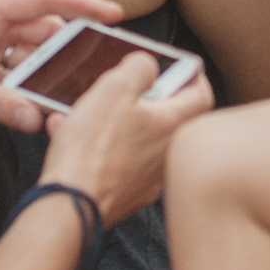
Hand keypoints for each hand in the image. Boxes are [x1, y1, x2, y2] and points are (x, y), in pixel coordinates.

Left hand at [0, 0, 124, 132]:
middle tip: (93, 64)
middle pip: (41, 33)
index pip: (41, 0)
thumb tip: (33, 116)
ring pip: (30, 60)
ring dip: (45, 76)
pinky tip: (34, 106)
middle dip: (65, 49)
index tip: (110, 10)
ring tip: (63, 92)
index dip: (79, 2)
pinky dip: (27, 93)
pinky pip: (15, 81)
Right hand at [43, 52, 214, 226]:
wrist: (68, 205)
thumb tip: (148, 63)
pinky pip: (115, 160)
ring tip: (84, 113)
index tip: (178, 67)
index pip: (201, 93)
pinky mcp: (124, 193)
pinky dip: (97, 147)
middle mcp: (165, 154)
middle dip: (141, 98)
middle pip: (164, 116)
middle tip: (123, 89)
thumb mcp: (114, 89)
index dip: (191, 75)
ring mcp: (146, 177)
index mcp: (172, 125)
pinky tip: (70, 139)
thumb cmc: (91, 153)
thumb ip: (139, 67)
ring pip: (135, 138)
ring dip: (112, 122)